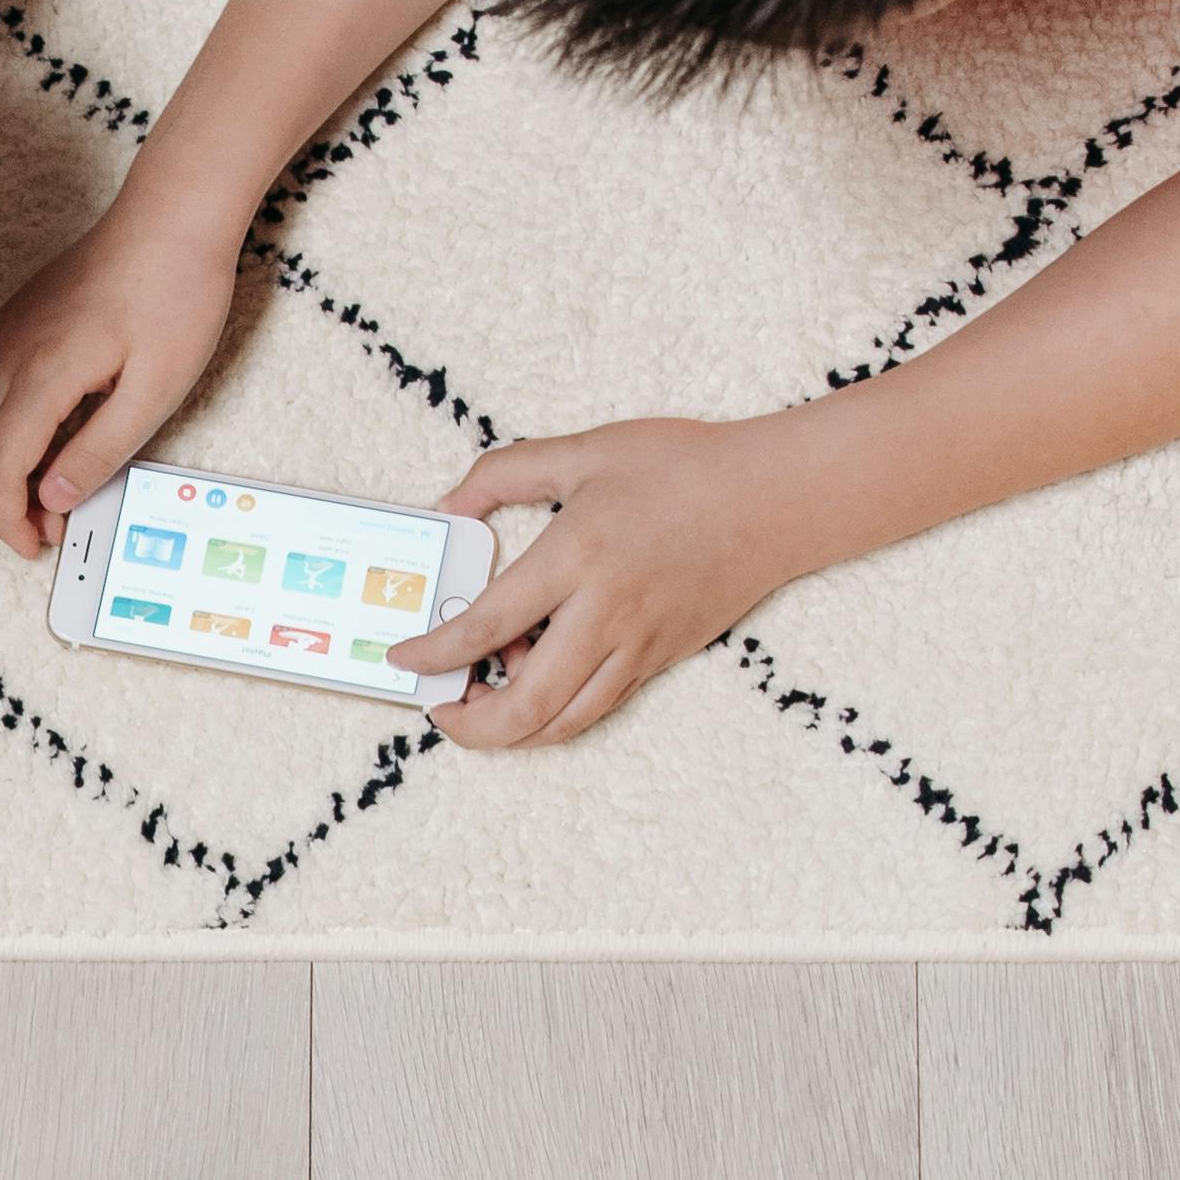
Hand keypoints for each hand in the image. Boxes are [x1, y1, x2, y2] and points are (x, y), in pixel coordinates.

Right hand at [0, 201, 242, 554]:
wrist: (170, 223)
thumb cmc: (174, 297)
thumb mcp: (155, 392)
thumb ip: (99, 451)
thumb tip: (53, 498)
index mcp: (43, 372)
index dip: (9, 518)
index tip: (34, 545)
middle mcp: (8, 352)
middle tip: (44, 528)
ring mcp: (1, 334)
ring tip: (29, 490)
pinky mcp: (6, 324)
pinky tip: (11, 441)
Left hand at [389, 417, 810, 747]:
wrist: (775, 500)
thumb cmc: (684, 467)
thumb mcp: (587, 450)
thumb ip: (507, 473)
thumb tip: (451, 504)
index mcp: (578, 554)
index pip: (488, 624)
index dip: (436, 654)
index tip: (404, 658)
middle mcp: (606, 613)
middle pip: (524, 704)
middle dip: (470, 723)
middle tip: (441, 708)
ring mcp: (637, 646)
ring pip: (561, 722)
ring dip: (511, 729)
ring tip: (483, 700)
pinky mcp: (658, 662)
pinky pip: (595, 709)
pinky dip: (554, 715)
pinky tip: (536, 684)